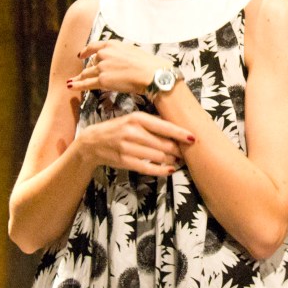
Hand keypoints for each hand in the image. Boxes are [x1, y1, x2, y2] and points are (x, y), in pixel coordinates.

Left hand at [69, 40, 170, 94]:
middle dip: (89, 69)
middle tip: (83, 75)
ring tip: (73, 82)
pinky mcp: (102, 80)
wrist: (152, 74)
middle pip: (91, 63)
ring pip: (87, 74)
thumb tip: (119, 59)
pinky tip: (70, 86)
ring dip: (80, 78)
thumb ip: (121, 53)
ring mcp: (102, 67)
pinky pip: (86, 83)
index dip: (86, 51)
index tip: (81, 55)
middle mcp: (104, 54)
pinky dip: (77, 85)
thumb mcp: (132, 51)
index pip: (94, 46)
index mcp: (112, 45)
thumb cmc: (148, 64)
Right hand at [78, 111, 193, 175]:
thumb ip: (154, 123)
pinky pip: (147, 168)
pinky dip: (161, 170)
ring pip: (158, 156)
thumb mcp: (134, 120)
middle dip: (178, 150)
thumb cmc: (119, 128)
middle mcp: (133, 131)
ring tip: (180, 160)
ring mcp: (127, 147)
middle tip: (188, 153)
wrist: (93, 142)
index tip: (193, 138)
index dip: (180, 133)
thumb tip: (179, 128)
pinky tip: (170, 170)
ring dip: (172, 160)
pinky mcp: (124, 161)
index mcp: (137, 118)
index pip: (164, 126)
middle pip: (164, 144)